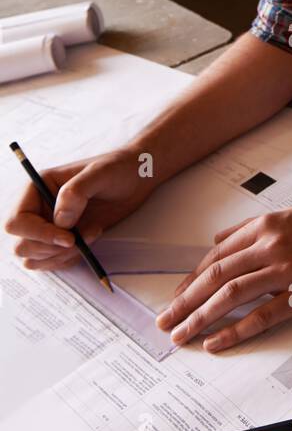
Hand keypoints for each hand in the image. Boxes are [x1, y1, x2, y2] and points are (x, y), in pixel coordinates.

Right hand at [5, 148, 158, 271]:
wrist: (136, 178)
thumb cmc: (118, 168)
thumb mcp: (100, 173)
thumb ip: (76, 192)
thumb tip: (60, 220)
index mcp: (37, 188)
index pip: (17, 221)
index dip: (37, 234)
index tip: (68, 238)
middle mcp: (38, 209)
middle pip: (21, 244)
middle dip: (50, 249)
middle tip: (79, 241)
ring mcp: (49, 226)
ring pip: (35, 258)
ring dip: (62, 256)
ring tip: (90, 236)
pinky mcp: (63, 239)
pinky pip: (52, 261)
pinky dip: (69, 259)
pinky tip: (90, 240)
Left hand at [155, 200, 291, 352]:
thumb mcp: (285, 216)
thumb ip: (248, 229)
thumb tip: (217, 242)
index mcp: (263, 226)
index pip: (215, 257)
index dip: (191, 280)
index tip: (176, 298)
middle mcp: (269, 246)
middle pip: (215, 277)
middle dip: (184, 302)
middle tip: (164, 321)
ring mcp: (284, 270)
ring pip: (230, 296)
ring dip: (200, 318)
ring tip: (181, 335)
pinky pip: (260, 316)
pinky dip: (233, 330)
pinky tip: (215, 342)